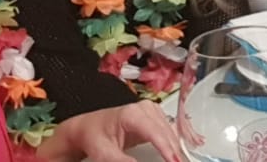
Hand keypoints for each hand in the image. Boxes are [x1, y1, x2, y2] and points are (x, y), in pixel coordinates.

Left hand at [41, 101, 180, 161]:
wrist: (87, 128)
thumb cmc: (94, 136)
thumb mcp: (104, 153)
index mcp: (132, 114)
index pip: (157, 133)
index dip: (168, 150)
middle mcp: (145, 108)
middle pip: (167, 133)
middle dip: (175, 152)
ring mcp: (152, 110)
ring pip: (172, 132)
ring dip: (177, 148)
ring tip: (179, 160)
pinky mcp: (155, 115)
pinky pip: (170, 130)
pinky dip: (175, 142)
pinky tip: (178, 153)